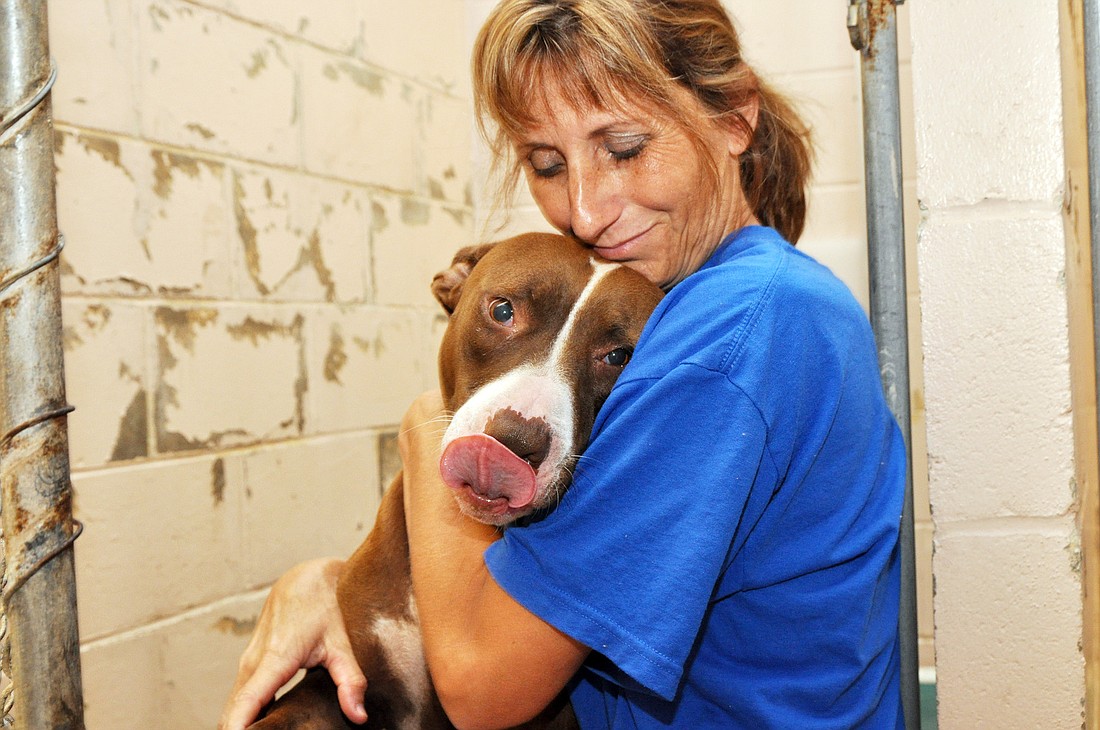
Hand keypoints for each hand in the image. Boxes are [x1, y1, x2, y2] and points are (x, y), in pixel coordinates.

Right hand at [218, 558, 367, 728]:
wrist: (306, 577)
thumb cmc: (324, 605)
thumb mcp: (341, 642)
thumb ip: (350, 680)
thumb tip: (358, 716)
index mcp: (275, 659)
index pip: (246, 704)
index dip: (237, 729)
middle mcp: (253, 662)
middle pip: (234, 711)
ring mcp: (248, 662)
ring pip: (235, 705)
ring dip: (240, 724)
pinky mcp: (251, 663)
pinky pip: (241, 696)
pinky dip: (244, 714)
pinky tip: (260, 728)